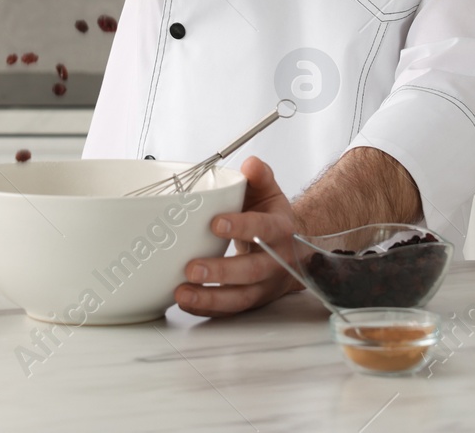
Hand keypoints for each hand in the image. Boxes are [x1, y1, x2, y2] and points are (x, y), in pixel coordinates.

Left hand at [174, 157, 302, 316]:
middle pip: (251, 271)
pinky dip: (207, 308)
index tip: (215, 223)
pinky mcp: (252, 300)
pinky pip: (231, 309)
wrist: (292, 249)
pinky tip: (185, 301)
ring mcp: (264, 284)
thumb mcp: (269, 192)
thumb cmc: (272, 217)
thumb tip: (250, 164)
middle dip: (221, 272)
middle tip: (191, 267)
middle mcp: (275, 260)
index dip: (241, 227)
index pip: (262, 229)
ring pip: (240, 297)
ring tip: (182, 292)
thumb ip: (259, 176)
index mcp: (279, 229)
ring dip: (210, 298)